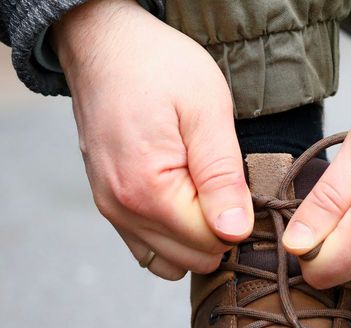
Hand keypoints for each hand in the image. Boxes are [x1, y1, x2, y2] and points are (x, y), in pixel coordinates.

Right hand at [53, 0, 251, 279]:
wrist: (105, 42)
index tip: (246, 189)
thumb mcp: (207, 111)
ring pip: (170, 262)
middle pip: (193, 259)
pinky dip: (172, 236)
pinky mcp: (109, 205)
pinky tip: (187, 199)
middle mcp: (122, 210)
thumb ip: (222, 176)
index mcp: (147, 190)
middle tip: (228, 186)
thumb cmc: (159, 67)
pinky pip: (148, 247)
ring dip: (196, 239)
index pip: (212, 244)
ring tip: (207, 191)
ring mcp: (111, 210)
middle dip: (220, 233)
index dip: (240, 223)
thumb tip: (236, 232)